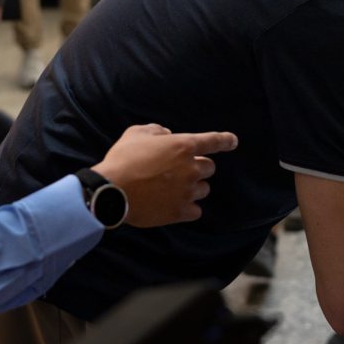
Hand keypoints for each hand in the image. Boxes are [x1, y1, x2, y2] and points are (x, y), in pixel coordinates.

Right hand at [93, 125, 237, 226]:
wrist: (110, 191)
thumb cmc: (123, 159)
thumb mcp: (136, 133)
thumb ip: (157, 131)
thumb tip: (167, 136)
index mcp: (183, 146)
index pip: (213, 141)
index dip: (225, 140)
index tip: (233, 141)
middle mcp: (190, 168)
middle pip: (209, 168)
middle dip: (197, 168)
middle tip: (179, 171)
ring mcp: (187, 191)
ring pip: (204, 189)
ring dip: (193, 188)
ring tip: (173, 189)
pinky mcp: (180, 212)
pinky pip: (195, 211)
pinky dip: (188, 208)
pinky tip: (174, 205)